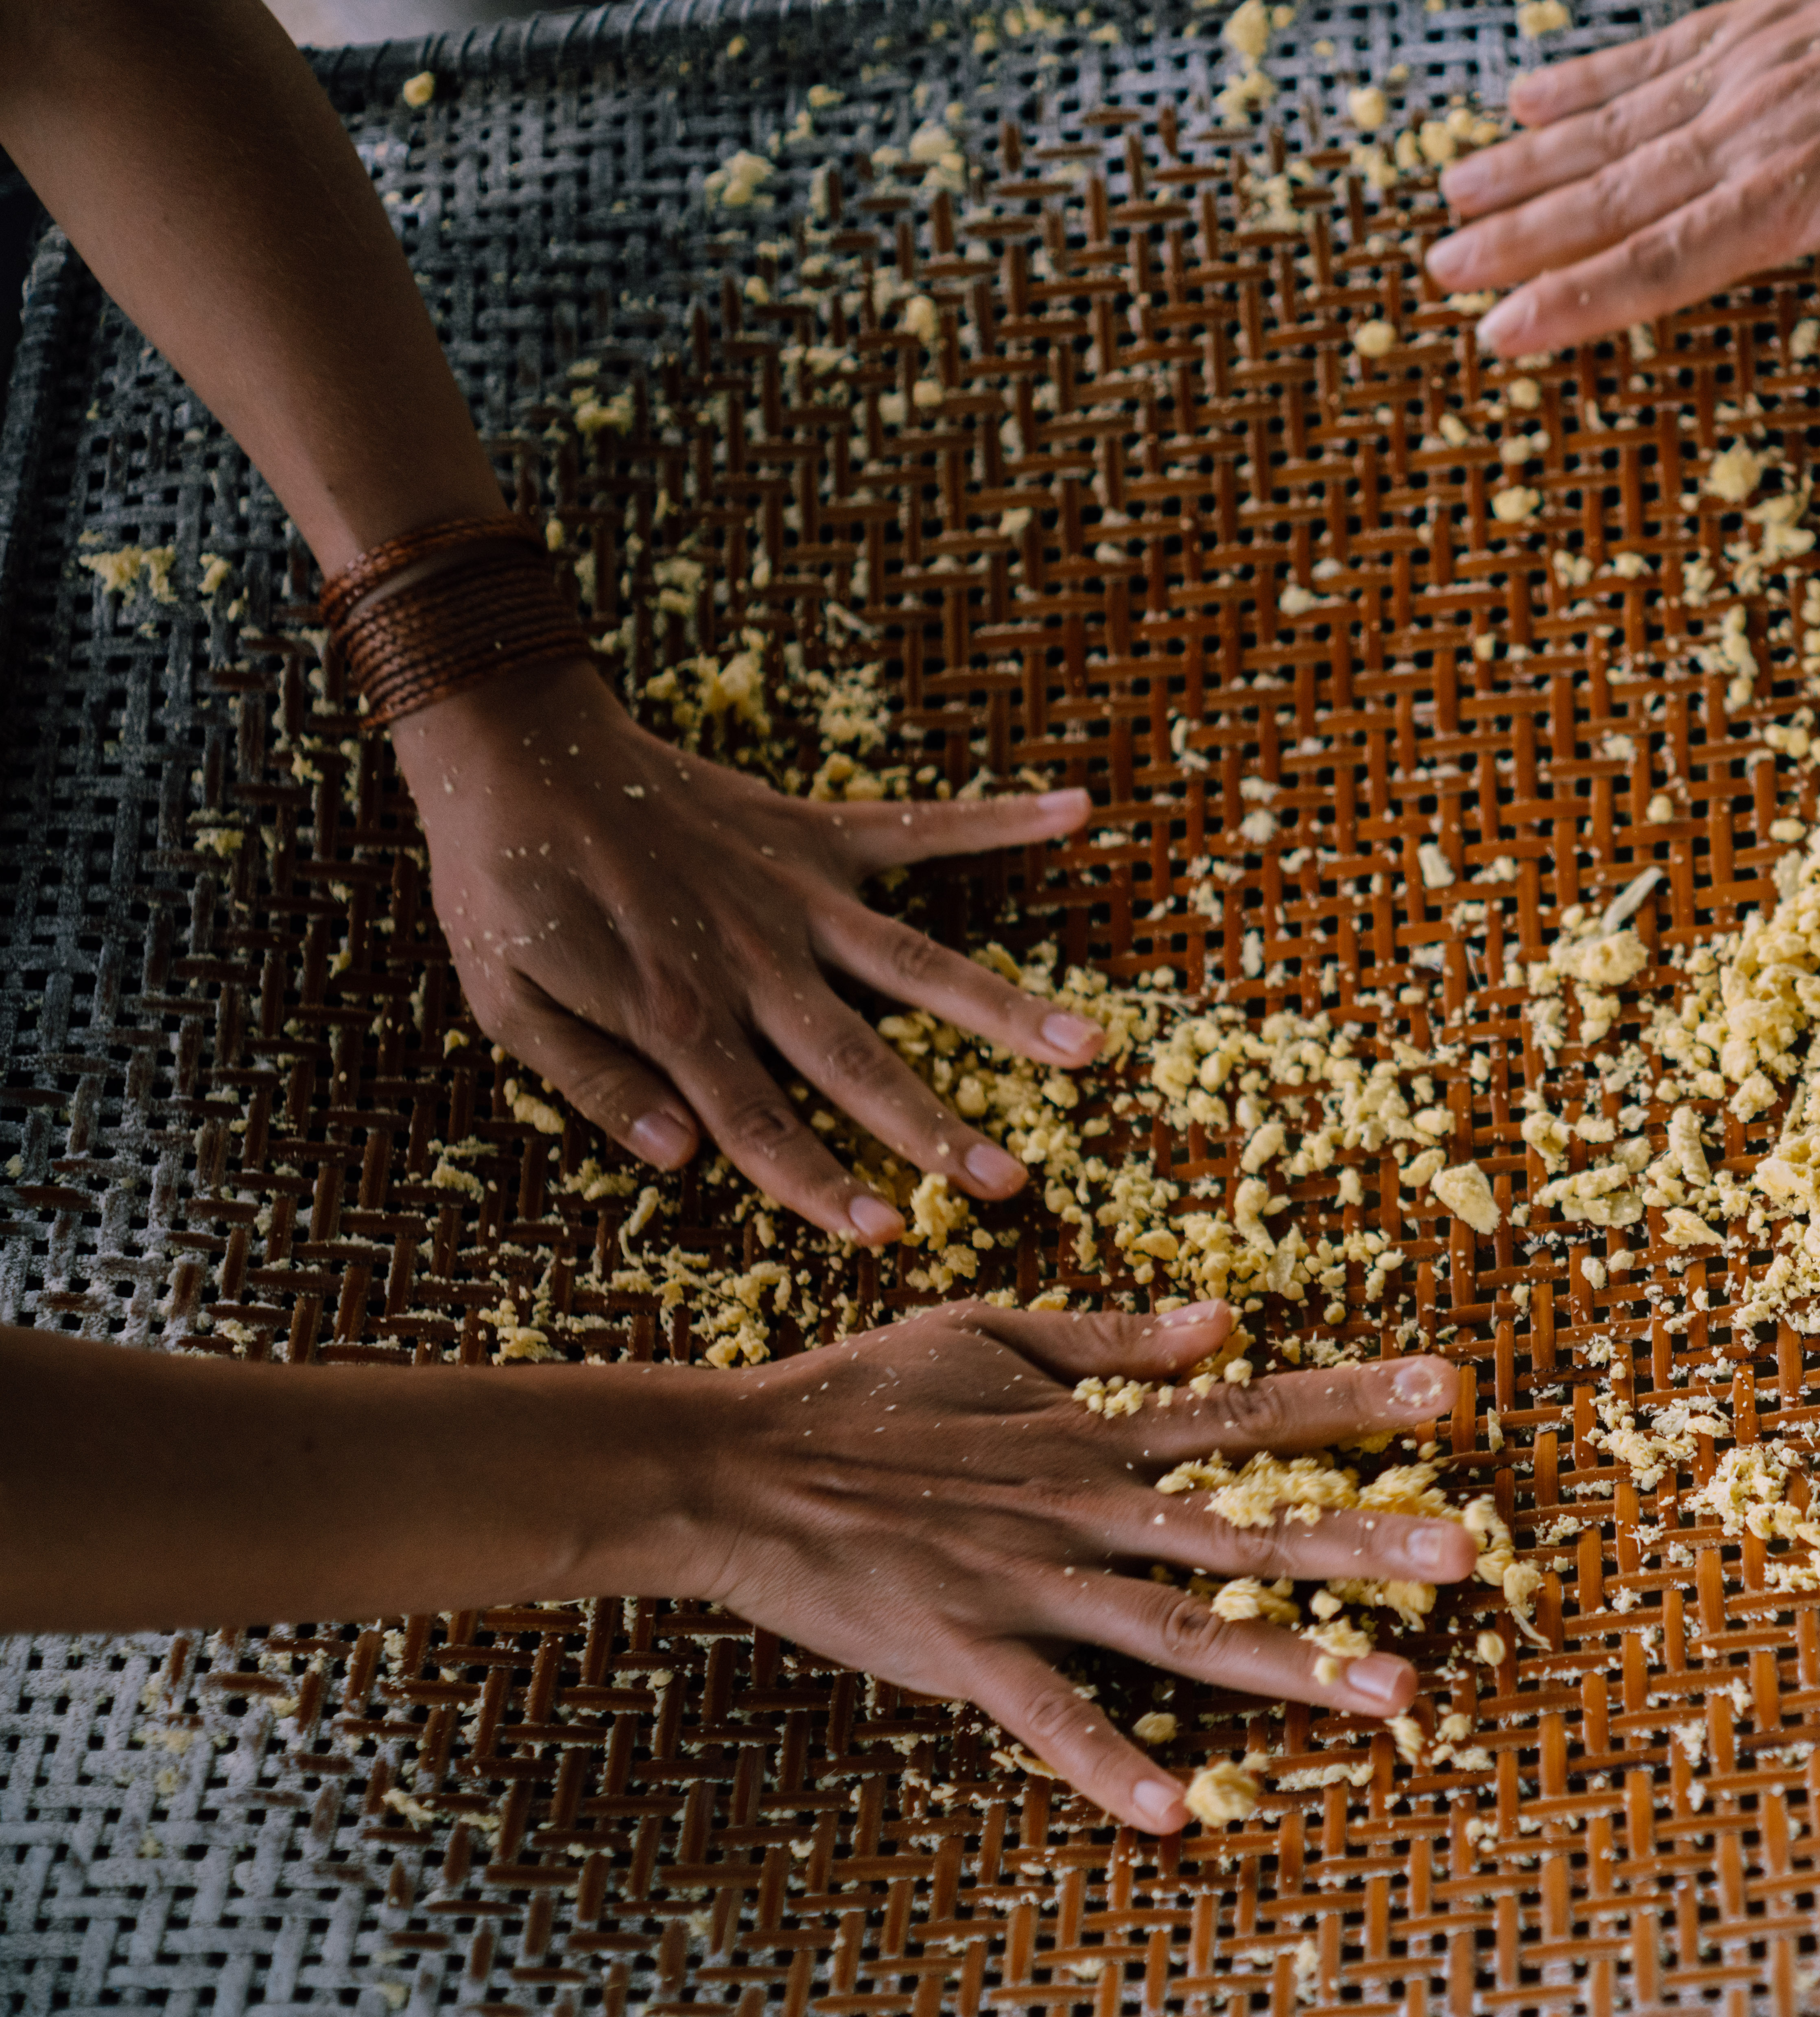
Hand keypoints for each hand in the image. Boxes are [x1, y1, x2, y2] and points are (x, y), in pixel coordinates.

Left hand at [390, 657, 1103, 1242]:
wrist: (511, 747)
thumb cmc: (501, 887)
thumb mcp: (507, 1002)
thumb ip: (594, 1083)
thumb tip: (678, 1159)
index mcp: (677, 1011)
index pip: (760, 1123)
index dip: (821, 1184)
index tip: (888, 1234)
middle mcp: (752, 960)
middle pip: (858, 1061)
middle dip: (935, 1129)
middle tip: (1008, 1184)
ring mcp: (795, 892)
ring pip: (915, 965)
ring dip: (1004, 1010)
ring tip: (1087, 1047)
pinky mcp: (812, 830)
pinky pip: (921, 827)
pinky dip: (1001, 818)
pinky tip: (1077, 812)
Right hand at [668, 1299, 1476, 1834]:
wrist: (733, 1468)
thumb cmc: (858, 1395)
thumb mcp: (990, 1333)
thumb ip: (1113, 1337)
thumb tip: (1224, 1323)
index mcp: (1094, 1433)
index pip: (1251, 1411)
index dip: (1353, 1400)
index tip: (1451, 1389)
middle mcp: (1083, 1508)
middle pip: (1249, 1527)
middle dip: (1367, 1538)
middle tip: (1476, 1550)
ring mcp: (1029, 1585)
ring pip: (1184, 1628)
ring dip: (1292, 1662)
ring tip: (1395, 1693)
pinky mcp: (968, 1652)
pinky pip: (1052, 1718)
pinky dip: (1108, 1766)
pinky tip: (1173, 1815)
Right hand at [1429, 0, 1819, 450]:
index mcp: (1787, 199)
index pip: (1660, 263)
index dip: (1577, 301)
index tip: (1504, 332)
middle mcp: (1743, 135)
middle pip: (1611, 197)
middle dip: (1520, 238)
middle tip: (1440, 270)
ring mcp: (1737, 71)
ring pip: (1611, 127)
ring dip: (1528, 164)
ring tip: (1454, 192)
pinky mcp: (1744, 17)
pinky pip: (1645, 57)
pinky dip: (1581, 80)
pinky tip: (1525, 100)